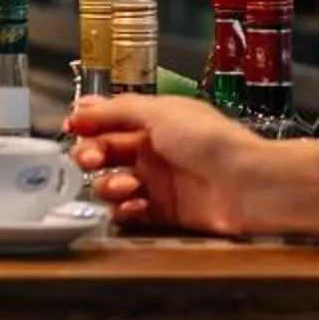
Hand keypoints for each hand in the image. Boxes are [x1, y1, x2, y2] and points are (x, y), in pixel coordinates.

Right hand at [64, 94, 318, 237]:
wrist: (247, 184)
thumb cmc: (210, 141)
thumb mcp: (160, 112)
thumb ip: (117, 110)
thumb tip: (83, 106)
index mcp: (154, 121)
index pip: (109, 120)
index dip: (88, 124)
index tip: (71, 127)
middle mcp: (153, 150)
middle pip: (105, 153)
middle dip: (91, 154)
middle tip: (89, 159)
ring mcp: (157, 183)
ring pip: (112, 184)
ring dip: (109, 185)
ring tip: (126, 186)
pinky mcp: (163, 213)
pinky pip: (129, 213)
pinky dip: (125, 210)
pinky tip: (135, 205)